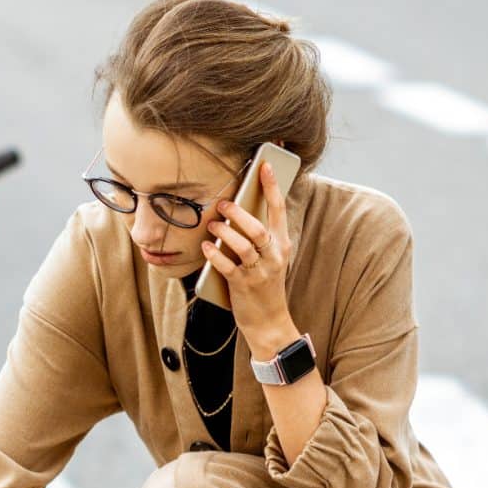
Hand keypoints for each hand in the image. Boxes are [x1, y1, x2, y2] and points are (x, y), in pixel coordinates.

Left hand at [201, 159, 295, 352]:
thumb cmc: (264, 285)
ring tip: (212, 224)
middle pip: (259, 227)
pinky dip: (215, 255)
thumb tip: (238, 212)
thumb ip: (259, 238)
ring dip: (225, 232)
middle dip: (239, 213)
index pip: (278, 210)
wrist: (269, 321)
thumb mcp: (270, 259)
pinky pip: (228, 266)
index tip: (264, 166)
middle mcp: (274, 256)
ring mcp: (259, 272)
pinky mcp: (243, 286)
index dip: (272, 187)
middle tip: (223, 203)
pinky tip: (206, 247)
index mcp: (282, 245)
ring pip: (244, 245)